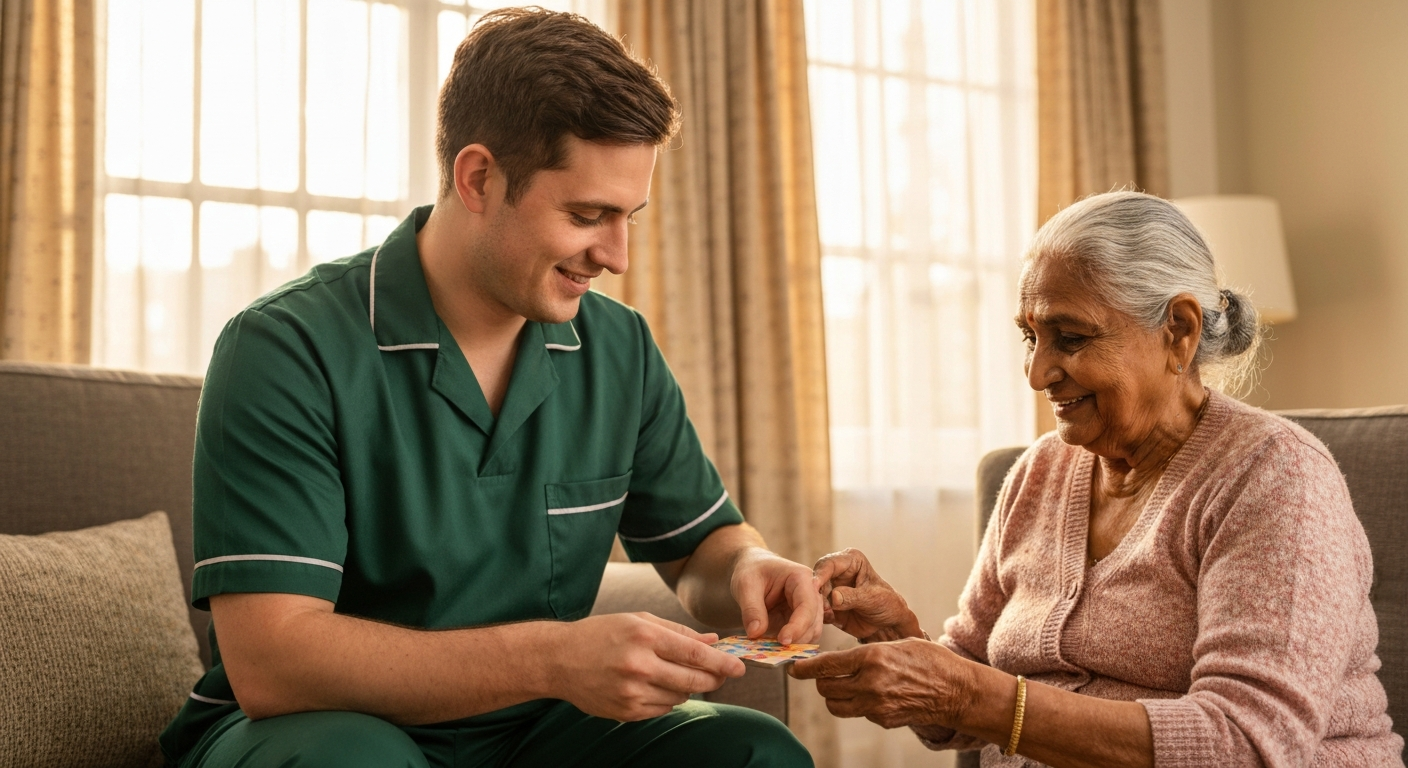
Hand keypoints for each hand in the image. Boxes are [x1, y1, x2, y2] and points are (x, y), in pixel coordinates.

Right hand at [548, 612, 745, 721]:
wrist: (559, 659)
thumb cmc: (602, 634)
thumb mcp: (639, 620)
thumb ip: (678, 632)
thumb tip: (714, 643)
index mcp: (644, 636)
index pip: (694, 654)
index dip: (721, 663)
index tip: (739, 666)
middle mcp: (639, 665)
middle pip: (693, 680)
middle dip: (714, 678)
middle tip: (722, 674)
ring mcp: (631, 692)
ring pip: (680, 696)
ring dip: (687, 687)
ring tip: (673, 673)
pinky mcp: (625, 712)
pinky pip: (662, 709)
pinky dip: (667, 699)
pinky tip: (655, 685)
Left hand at [731, 548, 824, 644]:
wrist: (753, 568)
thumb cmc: (751, 570)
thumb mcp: (745, 584)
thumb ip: (751, 608)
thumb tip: (755, 633)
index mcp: (802, 578)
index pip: (807, 606)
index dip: (798, 626)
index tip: (782, 641)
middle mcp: (811, 594)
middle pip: (813, 623)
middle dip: (798, 639)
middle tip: (775, 652)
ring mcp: (808, 609)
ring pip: (811, 634)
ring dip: (795, 645)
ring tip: (772, 651)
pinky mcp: (800, 621)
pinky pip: (801, 637)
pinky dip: (789, 646)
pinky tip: (774, 649)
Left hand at [790, 638, 975, 729]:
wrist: (956, 690)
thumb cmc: (929, 660)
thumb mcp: (896, 644)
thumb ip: (867, 652)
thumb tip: (840, 660)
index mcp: (871, 657)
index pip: (825, 665)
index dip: (805, 668)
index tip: (794, 668)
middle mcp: (870, 683)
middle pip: (826, 688)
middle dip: (820, 681)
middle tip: (821, 675)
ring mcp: (876, 705)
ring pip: (836, 705)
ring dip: (833, 696)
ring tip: (842, 686)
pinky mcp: (883, 720)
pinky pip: (857, 713)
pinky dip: (857, 704)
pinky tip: (870, 694)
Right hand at [812, 548, 921, 641]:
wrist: (888, 625)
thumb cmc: (887, 604)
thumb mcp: (873, 599)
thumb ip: (853, 597)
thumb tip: (833, 596)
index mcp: (851, 560)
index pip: (829, 563)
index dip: (820, 574)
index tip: (815, 587)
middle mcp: (838, 571)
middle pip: (817, 578)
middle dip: (818, 593)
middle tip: (826, 607)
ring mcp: (831, 588)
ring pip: (814, 594)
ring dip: (819, 605)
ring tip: (831, 615)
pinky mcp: (827, 604)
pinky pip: (816, 608)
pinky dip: (819, 614)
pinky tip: (832, 619)